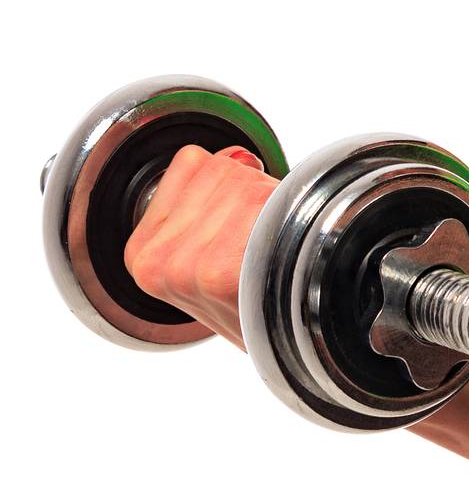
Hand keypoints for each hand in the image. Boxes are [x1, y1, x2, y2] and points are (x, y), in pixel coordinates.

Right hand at [123, 145, 278, 349]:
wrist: (297, 340)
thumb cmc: (258, 301)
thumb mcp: (212, 258)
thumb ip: (203, 204)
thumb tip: (228, 157)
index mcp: (142, 256)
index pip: (190, 165)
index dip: (229, 184)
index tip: (239, 219)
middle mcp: (157, 261)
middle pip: (220, 171)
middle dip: (249, 196)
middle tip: (261, 243)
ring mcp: (188, 264)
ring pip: (244, 181)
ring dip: (269, 205)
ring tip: (270, 248)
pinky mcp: (223, 268)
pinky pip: (263, 197)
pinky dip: (285, 211)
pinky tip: (280, 246)